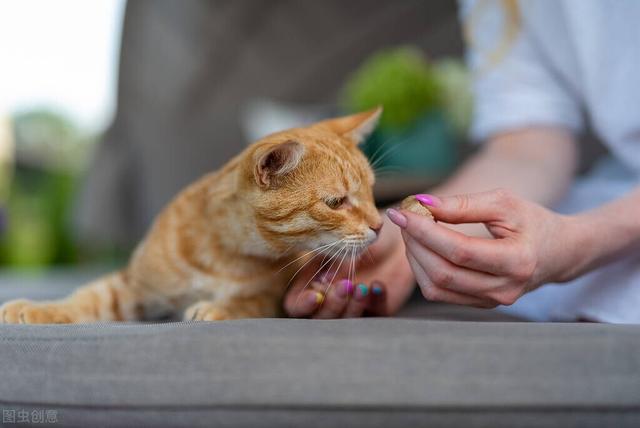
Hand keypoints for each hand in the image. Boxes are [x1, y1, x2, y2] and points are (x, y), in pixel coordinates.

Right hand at [284, 214, 415, 317]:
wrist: (391, 235)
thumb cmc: (358, 233)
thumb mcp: (339, 242)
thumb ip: (329, 260)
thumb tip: (325, 279)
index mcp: (311, 283)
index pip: (297, 305)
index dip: (303, 305)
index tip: (315, 295)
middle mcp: (329, 299)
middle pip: (321, 319)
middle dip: (332, 305)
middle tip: (346, 285)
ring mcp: (353, 307)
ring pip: (345, 323)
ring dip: (353, 307)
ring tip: (362, 287)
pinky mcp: (377, 309)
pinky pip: (374, 315)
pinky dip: (376, 303)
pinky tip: (378, 286)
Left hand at [387, 189, 578, 306]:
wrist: (558, 252)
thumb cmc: (531, 222)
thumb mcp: (503, 203)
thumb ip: (463, 204)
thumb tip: (422, 203)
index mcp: (517, 261)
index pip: (459, 251)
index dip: (425, 231)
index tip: (403, 211)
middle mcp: (504, 290)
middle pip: (443, 272)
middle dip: (415, 243)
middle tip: (405, 218)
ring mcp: (491, 302)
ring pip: (436, 287)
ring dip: (415, 257)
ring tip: (412, 230)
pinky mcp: (479, 304)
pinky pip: (440, 293)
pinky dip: (423, 270)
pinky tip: (422, 247)